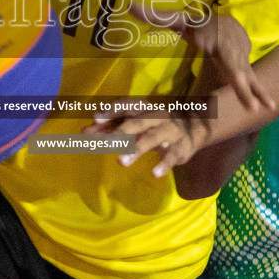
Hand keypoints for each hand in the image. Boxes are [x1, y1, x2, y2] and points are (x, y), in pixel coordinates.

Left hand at [89, 109, 210, 179]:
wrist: (193, 127)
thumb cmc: (154, 125)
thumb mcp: (134, 122)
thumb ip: (109, 127)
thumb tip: (84, 132)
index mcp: (143, 108)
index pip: (126, 105)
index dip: (112, 111)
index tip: (96, 119)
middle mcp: (156, 116)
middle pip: (136, 122)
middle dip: (120, 133)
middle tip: (105, 145)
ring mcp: (169, 131)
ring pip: (152, 138)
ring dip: (137, 149)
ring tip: (121, 162)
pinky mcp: (180, 147)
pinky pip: (172, 155)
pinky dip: (163, 164)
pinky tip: (155, 173)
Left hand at [128, 1, 273, 115]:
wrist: (229, 25)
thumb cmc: (201, 25)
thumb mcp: (180, 20)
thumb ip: (156, 15)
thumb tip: (129, 4)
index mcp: (219, 42)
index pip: (225, 56)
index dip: (232, 66)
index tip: (237, 78)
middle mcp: (234, 54)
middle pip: (239, 71)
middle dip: (245, 87)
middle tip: (252, 104)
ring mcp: (242, 64)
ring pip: (249, 79)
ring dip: (256, 94)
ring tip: (262, 108)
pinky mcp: (245, 72)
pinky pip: (253, 84)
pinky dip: (261, 94)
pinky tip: (268, 106)